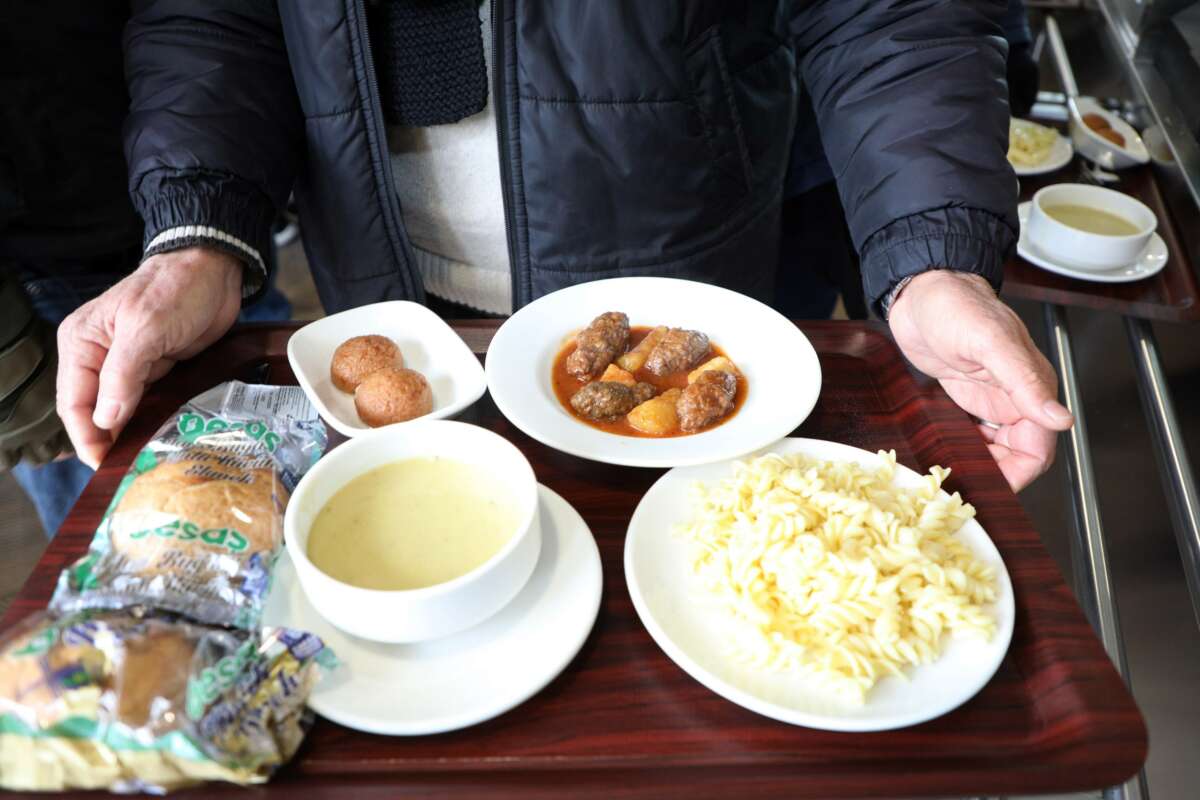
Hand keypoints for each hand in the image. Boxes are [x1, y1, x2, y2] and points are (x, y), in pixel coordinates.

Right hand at [57, 248, 242, 467]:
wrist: (214, 269)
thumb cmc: (176, 288)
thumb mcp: (146, 329)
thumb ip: (123, 375)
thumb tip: (106, 420)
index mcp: (82, 343)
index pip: (74, 402)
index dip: (87, 437)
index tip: (103, 464)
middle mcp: (98, 356)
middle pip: (94, 412)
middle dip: (106, 441)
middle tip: (126, 472)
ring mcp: (128, 365)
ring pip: (120, 412)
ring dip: (129, 435)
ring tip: (143, 463)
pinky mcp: (155, 369)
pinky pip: (145, 403)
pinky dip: (150, 422)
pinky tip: (160, 440)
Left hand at [887, 270, 1072, 491]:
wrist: (921, 291)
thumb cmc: (955, 305)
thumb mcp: (990, 342)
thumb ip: (1025, 381)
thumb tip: (1060, 418)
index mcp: (1031, 386)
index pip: (1039, 448)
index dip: (1020, 474)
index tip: (993, 490)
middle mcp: (1015, 397)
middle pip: (1018, 455)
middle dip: (997, 476)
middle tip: (962, 486)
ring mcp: (989, 400)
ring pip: (995, 450)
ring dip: (979, 465)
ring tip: (950, 476)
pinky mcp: (965, 400)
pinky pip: (972, 436)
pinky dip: (962, 449)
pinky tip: (943, 455)